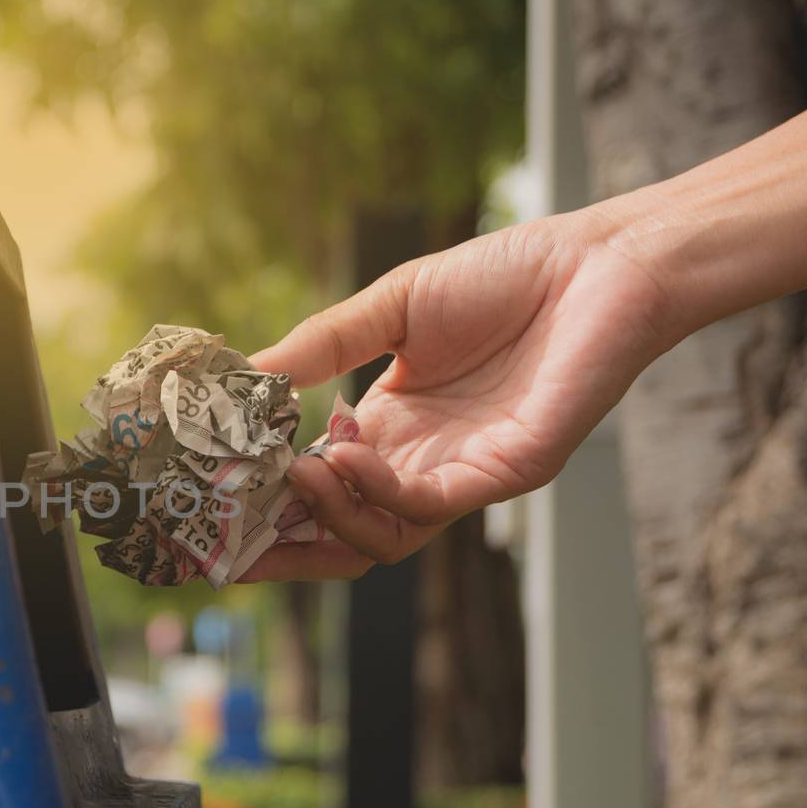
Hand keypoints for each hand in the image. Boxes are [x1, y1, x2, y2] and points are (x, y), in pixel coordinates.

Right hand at [239, 208, 671, 580]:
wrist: (601, 263)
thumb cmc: (507, 276)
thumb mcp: (390, 308)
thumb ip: (319, 347)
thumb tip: (238, 378)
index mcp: (389, 429)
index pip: (314, 486)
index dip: (262, 498)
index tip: (206, 492)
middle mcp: (419, 463)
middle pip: (336, 535)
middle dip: (277, 544)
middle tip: (222, 532)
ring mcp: (460, 476)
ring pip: (376, 540)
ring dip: (323, 518)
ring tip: (288, 474)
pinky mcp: (502, 474)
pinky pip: (425, 509)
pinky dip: (374, 492)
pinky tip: (339, 452)